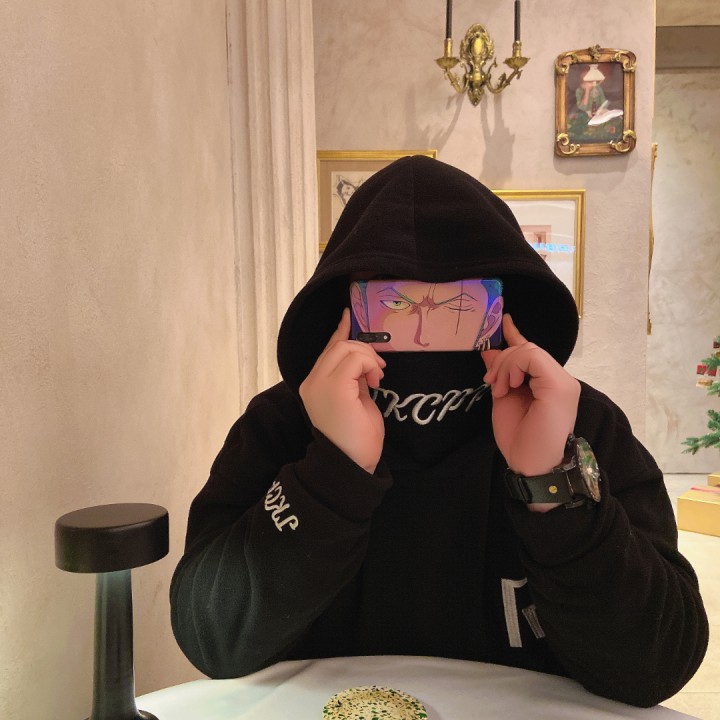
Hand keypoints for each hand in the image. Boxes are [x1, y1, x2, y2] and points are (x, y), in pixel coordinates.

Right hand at [299, 308, 385, 472]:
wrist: (352, 464)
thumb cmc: (356, 440)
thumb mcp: (355, 401)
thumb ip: (353, 380)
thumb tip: (363, 364)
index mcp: (315, 385)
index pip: (327, 350)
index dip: (340, 332)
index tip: (348, 315)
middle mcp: (312, 381)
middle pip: (339, 345)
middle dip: (363, 350)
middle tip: (378, 372)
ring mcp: (320, 383)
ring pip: (347, 348)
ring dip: (368, 358)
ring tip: (376, 379)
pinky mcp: (334, 386)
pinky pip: (355, 358)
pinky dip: (370, 365)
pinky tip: (374, 382)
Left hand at [481, 315, 579, 510]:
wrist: (531, 467)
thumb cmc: (519, 439)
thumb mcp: (503, 398)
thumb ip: (500, 374)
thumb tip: (489, 350)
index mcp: (548, 383)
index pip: (532, 352)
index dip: (517, 334)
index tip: (503, 320)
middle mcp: (561, 379)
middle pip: (527, 348)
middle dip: (502, 360)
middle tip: (491, 382)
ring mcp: (564, 382)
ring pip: (529, 350)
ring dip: (506, 366)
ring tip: (499, 388)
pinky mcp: (560, 386)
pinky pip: (532, 357)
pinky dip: (514, 367)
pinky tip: (508, 385)